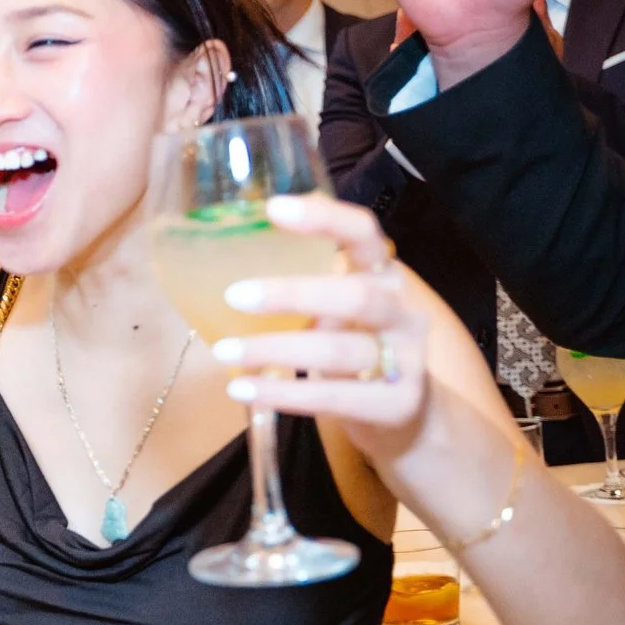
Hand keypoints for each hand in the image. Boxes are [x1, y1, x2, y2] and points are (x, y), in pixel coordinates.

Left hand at [204, 196, 431, 459]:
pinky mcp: (396, 404)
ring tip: (225, 353)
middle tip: (233, 295)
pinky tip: (244, 390)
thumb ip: (299, 284)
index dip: (326, 219)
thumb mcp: (334, 309)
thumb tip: (217, 256)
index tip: (274, 208)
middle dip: (292, 294)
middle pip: (354, 296)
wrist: (406, 415)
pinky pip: (334, 397)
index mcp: (382, 275)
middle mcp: (402, 311)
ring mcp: (407, 359)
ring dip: (275, 350)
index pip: (364, 234)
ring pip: (338, 351)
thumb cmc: (353, 347)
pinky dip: (284, 393)